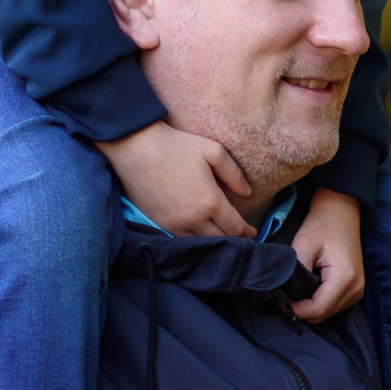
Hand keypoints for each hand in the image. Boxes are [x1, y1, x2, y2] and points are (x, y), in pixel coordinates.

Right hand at [96, 121, 253, 237]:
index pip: (234, 227)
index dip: (247, 233)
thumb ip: (234, 174)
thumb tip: (247, 193)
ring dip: (214, 241)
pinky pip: (181, 239)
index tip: (253, 233)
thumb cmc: (177, 145)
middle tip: (241, 237)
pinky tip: (199, 233)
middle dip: (234, 240)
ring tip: (222, 236)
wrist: (136, 148)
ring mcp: (173, 224)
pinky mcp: (158, 223)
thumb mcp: (214, 151)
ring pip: (200, 243)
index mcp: (210, 202)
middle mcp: (193, 219)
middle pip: (219, 240)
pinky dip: (194, 239)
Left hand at [290, 190, 364, 322]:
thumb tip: (284, 294)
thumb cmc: (322, 225)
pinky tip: (307, 290)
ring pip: (328, 313)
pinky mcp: (355, 289)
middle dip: (301, 309)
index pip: (318, 308)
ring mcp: (358, 290)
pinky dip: (318, 302)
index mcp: (345, 277)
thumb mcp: (304, 244)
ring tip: (295, 291)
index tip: (278, 300)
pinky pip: (333, 306)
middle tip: (283, 296)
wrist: (340, 213)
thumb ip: (295, 271)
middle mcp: (356, 288)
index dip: (296, 309)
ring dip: (309, 307)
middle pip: (323, 314)